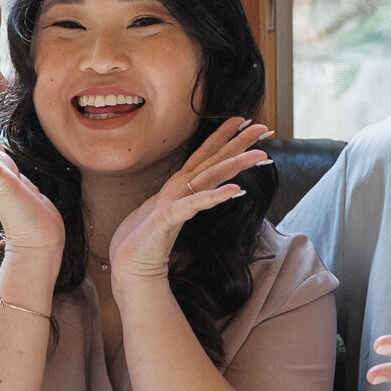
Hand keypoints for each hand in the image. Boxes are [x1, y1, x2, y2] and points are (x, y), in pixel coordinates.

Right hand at [105, 119, 272, 283]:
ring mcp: (172, 201)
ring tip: (259, 155)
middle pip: (211, 159)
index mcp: (179, 186)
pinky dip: (213, 197)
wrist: (130, 267)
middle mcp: (177, 188)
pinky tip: (234, 191)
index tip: (246, 122)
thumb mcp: (172, 215)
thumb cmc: (148, 242)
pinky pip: (193, 205)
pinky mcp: (166, 218)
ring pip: (208, 176)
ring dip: (234, 163)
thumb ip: (187, 202)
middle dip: (236, 142)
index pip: (206, 156)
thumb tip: (209, 194)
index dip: (225, 138)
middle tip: (260, 127)